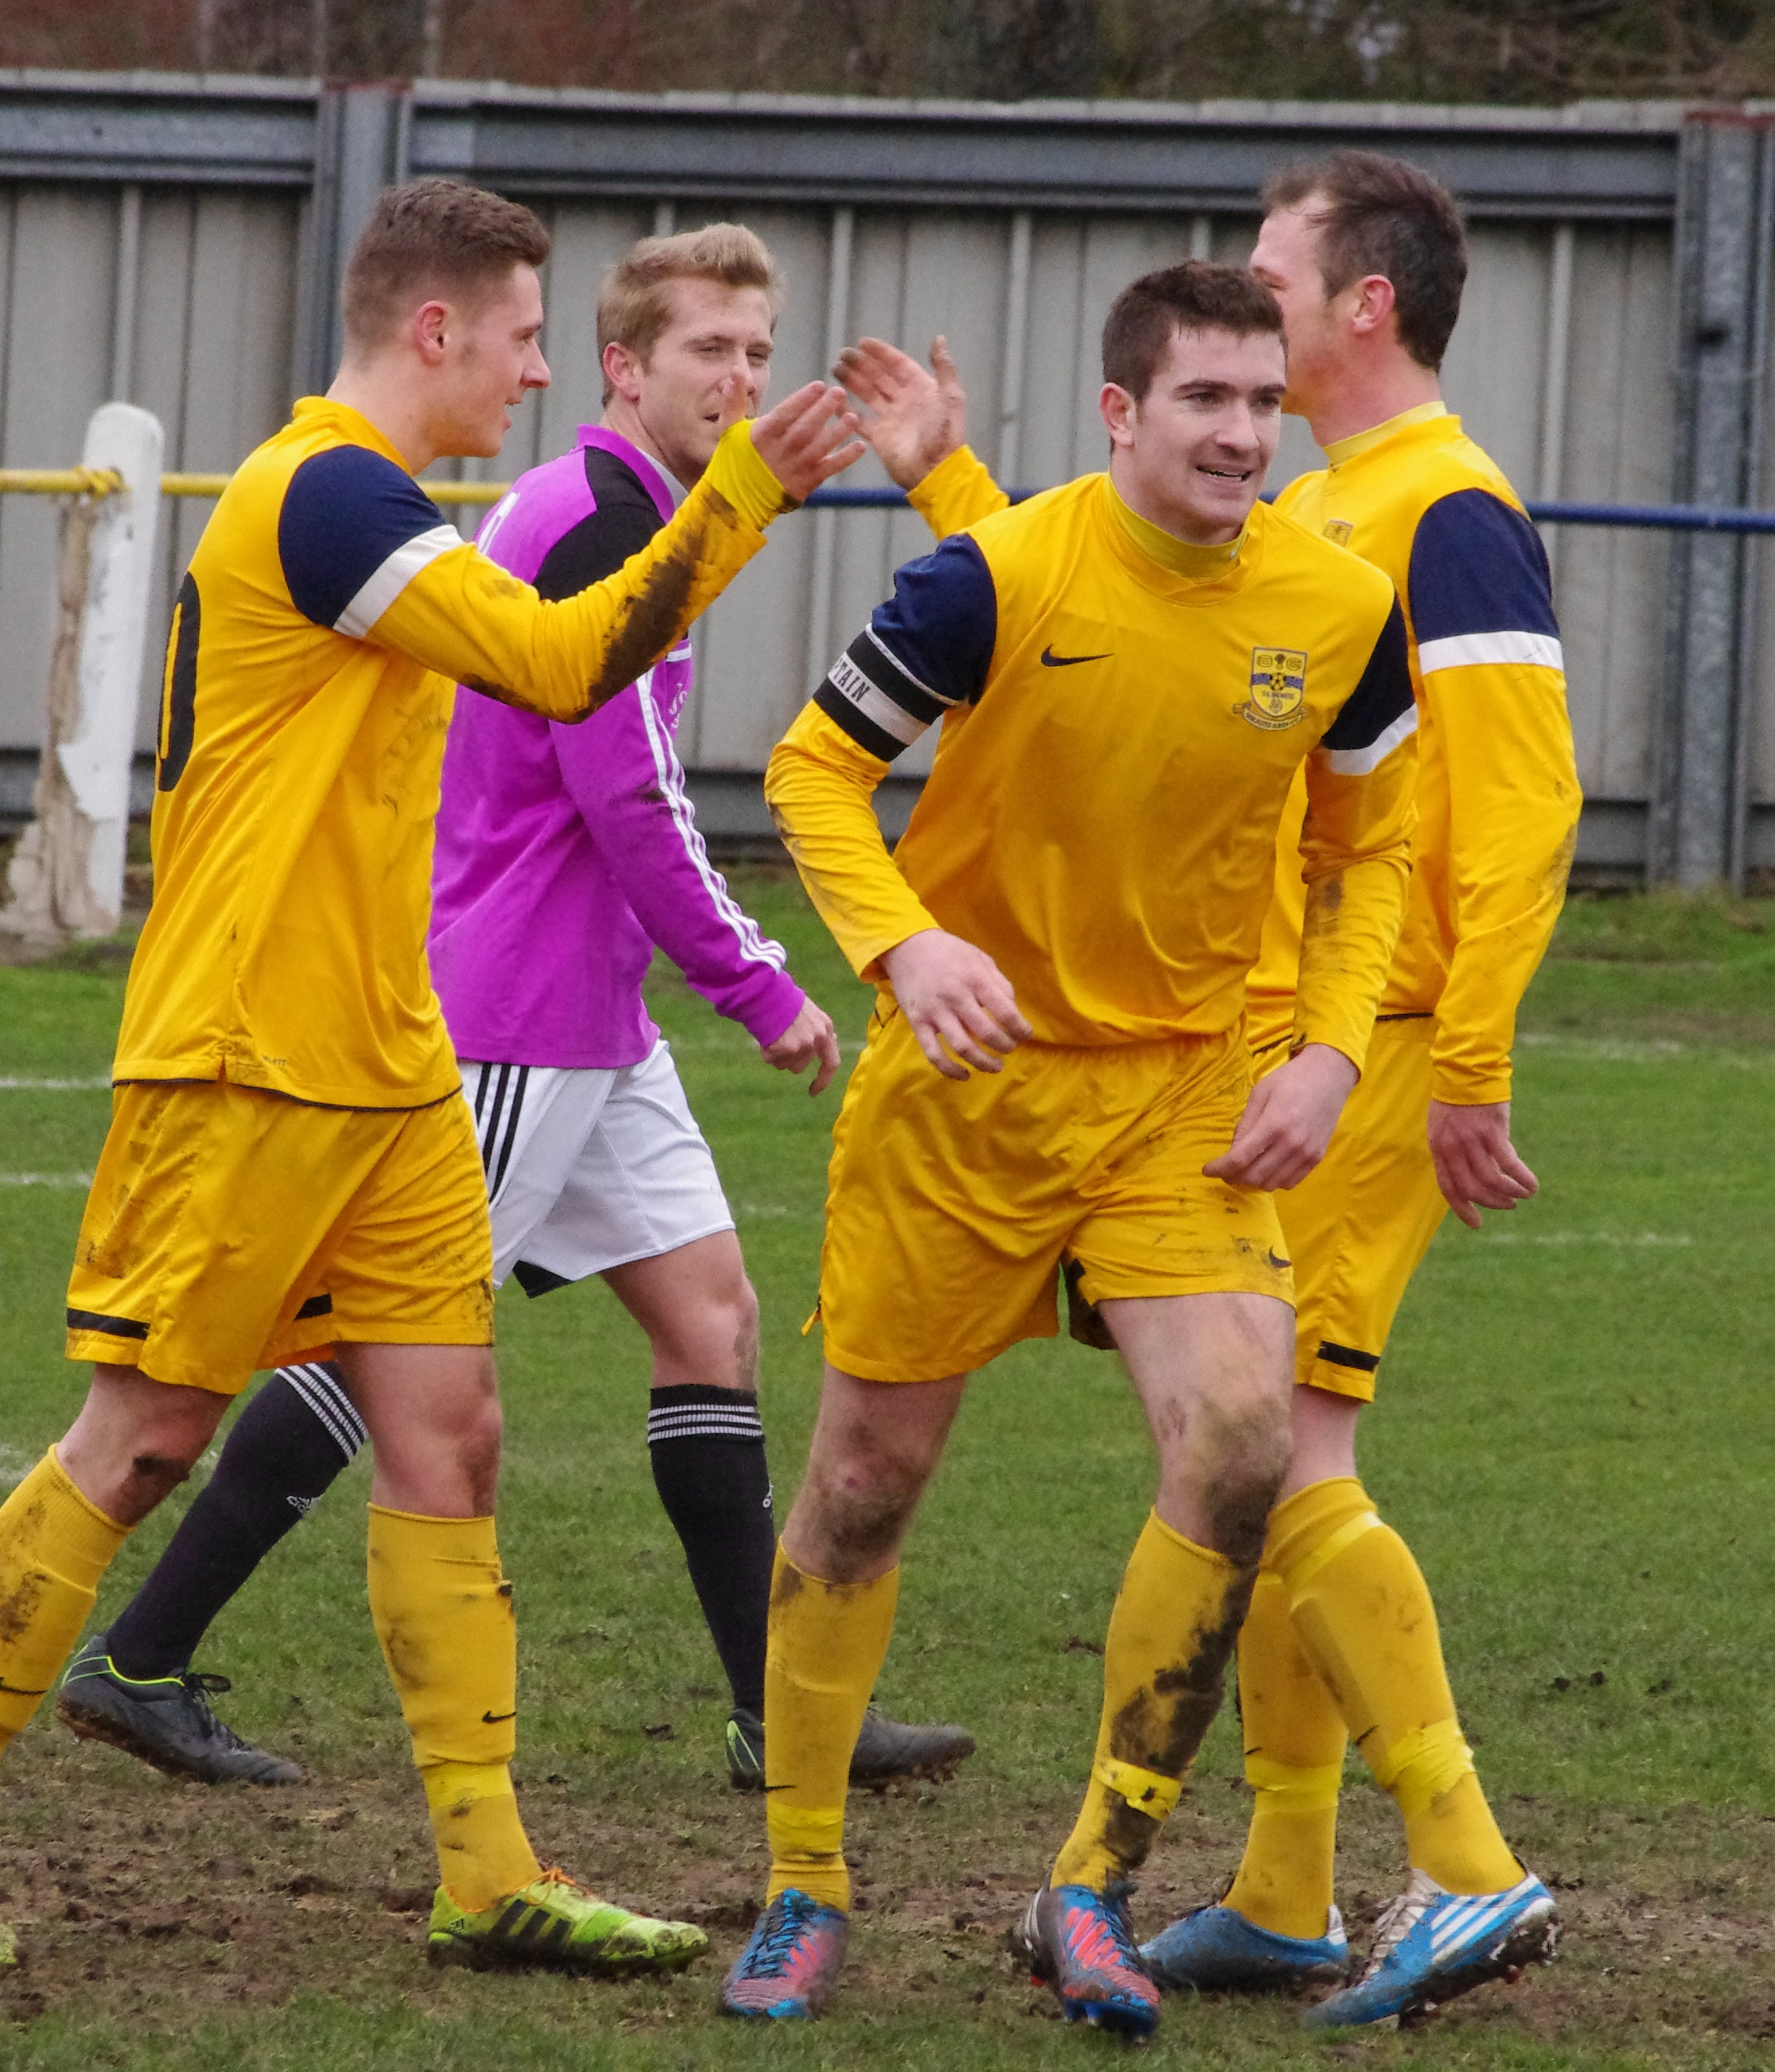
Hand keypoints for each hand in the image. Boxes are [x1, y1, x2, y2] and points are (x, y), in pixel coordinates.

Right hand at [742, 378, 864, 501]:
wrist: (737, 501)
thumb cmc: (736, 459)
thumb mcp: (729, 428)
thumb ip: (734, 399)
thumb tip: (736, 370)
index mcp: (762, 435)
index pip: (785, 414)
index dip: (803, 399)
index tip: (819, 385)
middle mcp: (779, 452)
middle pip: (805, 428)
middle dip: (823, 410)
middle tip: (840, 392)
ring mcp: (794, 469)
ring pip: (819, 448)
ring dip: (838, 433)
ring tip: (853, 417)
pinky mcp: (806, 483)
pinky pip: (828, 469)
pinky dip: (845, 459)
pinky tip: (860, 447)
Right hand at [762, 997, 841, 1096]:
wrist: (767, 992)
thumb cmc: (783, 1001)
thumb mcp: (810, 1013)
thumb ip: (818, 1030)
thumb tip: (830, 1042)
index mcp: (826, 1028)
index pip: (832, 1062)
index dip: (823, 1080)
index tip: (813, 1092)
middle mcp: (817, 1038)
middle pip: (800, 1066)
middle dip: (787, 1059)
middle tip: (778, 1039)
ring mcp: (802, 1044)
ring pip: (785, 1066)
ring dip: (777, 1055)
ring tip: (772, 1034)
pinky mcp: (785, 1048)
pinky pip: (772, 1060)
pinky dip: (765, 1052)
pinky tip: (765, 1036)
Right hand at [832, 336, 967, 490]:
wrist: (935, 469)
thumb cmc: (946, 434)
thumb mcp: (951, 397)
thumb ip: (944, 368)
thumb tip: (938, 339)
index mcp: (921, 388)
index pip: (897, 364)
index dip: (881, 353)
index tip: (863, 343)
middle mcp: (904, 401)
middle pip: (879, 377)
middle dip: (861, 365)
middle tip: (843, 355)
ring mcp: (891, 419)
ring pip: (868, 394)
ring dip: (853, 382)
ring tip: (836, 370)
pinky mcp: (880, 437)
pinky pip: (861, 421)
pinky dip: (848, 411)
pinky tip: (836, 401)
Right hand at [881, 928, 1030, 1079]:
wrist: (908, 947)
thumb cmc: (950, 953)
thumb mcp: (981, 959)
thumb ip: (1000, 984)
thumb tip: (1013, 1012)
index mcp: (976, 979)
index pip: (1006, 1012)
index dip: (1021, 1029)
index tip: (1025, 1035)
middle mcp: (956, 997)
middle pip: (987, 1033)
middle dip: (1005, 1046)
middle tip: (1010, 1047)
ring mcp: (935, 1012)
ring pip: (963, 1048)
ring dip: (984, 1062)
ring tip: (995, 1066)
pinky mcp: (918, 1023)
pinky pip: (934, 1054)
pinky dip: (950, 1070)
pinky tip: (964, 1075)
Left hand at [1205, 1043, 1358, 1190]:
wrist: (1329, 1076)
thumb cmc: (1290, 1080)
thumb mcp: (1259, 1094)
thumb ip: (1245, 1125)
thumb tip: (1231, 1152)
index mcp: (1273, 1124)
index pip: (1239, 1159)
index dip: (1219, 1168)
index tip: (1207, 1170)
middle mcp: (1291, 1144)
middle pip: (1254, 1176)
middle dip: (1233, 1177)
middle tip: (1225, 1170)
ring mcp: (1306, 1154)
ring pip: (1272, 1184)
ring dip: (1253, 1181)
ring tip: (1245, 1170)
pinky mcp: (1317, 1158)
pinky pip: (1290, 1182)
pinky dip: (1274, 1181)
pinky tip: (1267, 1169)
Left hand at [1427, 1098, 1537, 1229]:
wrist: (1465, 1072)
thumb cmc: (1455, 1099)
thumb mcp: (1443, 1128)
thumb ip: (1452, 1151)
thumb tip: (1468, 1175)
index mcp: (1439, 1149)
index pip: (1449, 1188)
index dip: (1463, 1209)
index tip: (1477, 1224)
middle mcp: (1453, 1148)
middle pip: (1472, 1188)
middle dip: (1491, 1202)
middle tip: (1507, 1205)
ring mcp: (1472, 1141)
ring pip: (1491, 1180)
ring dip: (1509, 1193)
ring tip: (1522, 1195)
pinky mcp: (1493, 1132)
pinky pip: (1509, 1164)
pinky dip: (1521, 1178)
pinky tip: (1531, 1185)